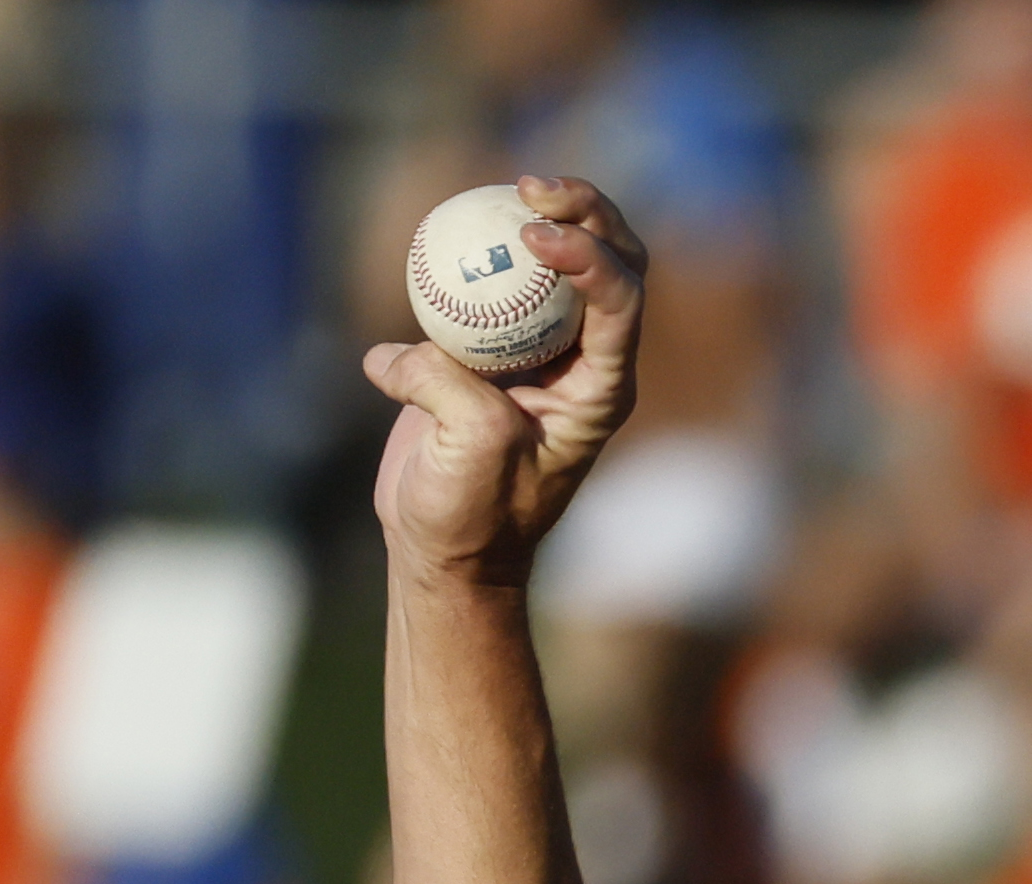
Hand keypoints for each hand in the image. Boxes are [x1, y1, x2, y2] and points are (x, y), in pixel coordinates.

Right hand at [362, 175, 644, 590]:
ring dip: (539, 218)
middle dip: (588, 215)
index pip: (621, 304)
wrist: (442, 548)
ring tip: (506, 188)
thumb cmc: (471, 512)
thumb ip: (449, 386)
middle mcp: (582, 364)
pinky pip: (489, 284)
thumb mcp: (470, 449)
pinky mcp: (486, 349)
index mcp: (603, 391)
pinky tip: (450, 228)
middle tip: (533, 187)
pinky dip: (476, 251)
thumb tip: (411, 350)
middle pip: (611, 266)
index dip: (590, 257)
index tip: (537, 235)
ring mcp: (537, 352)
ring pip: (555, 268)